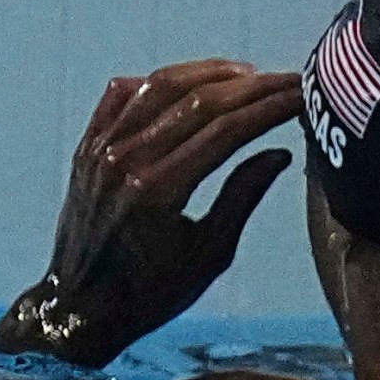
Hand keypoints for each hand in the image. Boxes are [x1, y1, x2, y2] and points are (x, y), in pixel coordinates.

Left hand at [0, 58, 299, 367]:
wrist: (80, 304)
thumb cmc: (152, 291)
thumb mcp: (210, 253)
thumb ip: (242, 196)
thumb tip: (279, 152)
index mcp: (159, 188)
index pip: (224, 129)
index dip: (267, 107)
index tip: (299, 93)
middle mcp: (125, 158)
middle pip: (195, 102)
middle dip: (247, 87)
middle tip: (285, 78)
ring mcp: (99, 148)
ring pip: (156, 90)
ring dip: (203, 75)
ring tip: (245, 74)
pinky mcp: (84, 147)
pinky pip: (118, 98)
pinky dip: (154, 83)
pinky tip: (185, 81)